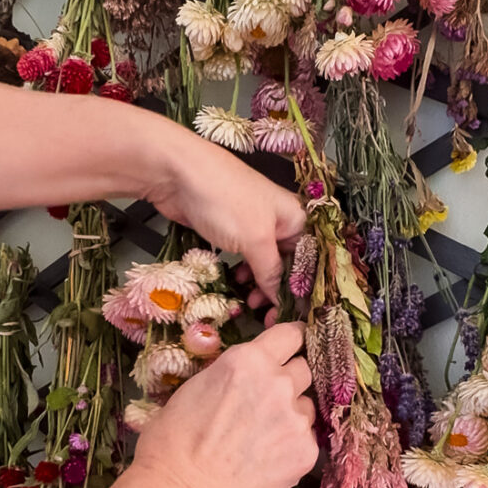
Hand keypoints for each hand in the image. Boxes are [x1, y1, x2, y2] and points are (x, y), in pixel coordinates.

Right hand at [132, 323, 317, 487]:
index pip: (291, 335)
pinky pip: (306, 439)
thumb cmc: (173, 441)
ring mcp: (296, 419)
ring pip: (306, 407)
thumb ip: (233, 373)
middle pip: (303, 369)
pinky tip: (266, 459)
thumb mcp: (197, 385)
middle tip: (267, 401)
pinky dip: (291, 446)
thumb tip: (248, 375)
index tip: (290, 348)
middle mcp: (278, 384)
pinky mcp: (305, 452)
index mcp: (248, 360)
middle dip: (289, 380)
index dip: (291, 342)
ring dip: (291, 414)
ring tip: (262, 437)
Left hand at [144, 117, 304, 304]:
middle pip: (288, 263)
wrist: (178, 173)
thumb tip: (281, 297)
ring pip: (264, 262)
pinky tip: (235, 283)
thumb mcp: (255, 240)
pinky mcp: (231, 230)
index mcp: (296, 218)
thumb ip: (271, 271)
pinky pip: (244, 257)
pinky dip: (242, 272)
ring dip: (258, 284)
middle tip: (267, 314)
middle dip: (278, 289)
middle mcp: (279, 221)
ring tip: (248, 302)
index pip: (309, 260)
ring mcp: (253, 225)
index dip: (302, 288)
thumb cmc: (225, 200)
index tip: (292, 314)